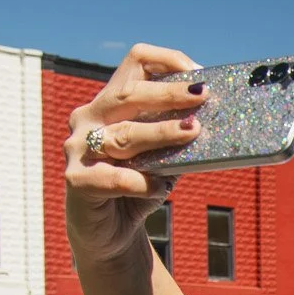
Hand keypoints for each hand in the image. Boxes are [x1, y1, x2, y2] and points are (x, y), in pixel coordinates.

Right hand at [62, 44, 207, 267]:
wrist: (109, 234)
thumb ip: (179, 137)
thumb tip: (215, 124)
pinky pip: (115, 177)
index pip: (136, 62)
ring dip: (162, 132)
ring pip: (124, 134)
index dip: (168, 60)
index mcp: (111, 102)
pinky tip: (163, 186)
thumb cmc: (139, 187)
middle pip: (129, 95)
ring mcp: (78, 147)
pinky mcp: (77, 180)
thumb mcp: (163, 156)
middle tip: (203, 96)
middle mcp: (88, 118)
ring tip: (193, 131)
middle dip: (169, 94)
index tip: (200, 75)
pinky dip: (143, 182)